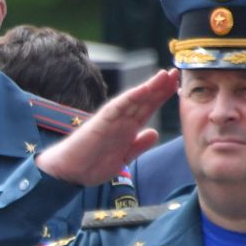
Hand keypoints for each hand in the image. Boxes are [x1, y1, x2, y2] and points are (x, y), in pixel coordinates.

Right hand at [36, 69, 177, 186]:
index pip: (147, 108)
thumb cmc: (91, 164)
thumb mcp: (123, 157)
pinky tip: (143, 89)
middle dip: (160, 87)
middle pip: (144, 100)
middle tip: (176, 72)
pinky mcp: (100, 122)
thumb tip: (155, 133)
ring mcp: (111, 120)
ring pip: (133, 100)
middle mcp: (120, 121)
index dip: (162, 96)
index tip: (177, 85)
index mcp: (127, 128)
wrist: (67, 172)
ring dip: (149, 87)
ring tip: (164, 75)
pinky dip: (130, 98)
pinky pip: (117, 108)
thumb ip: (139, 145)